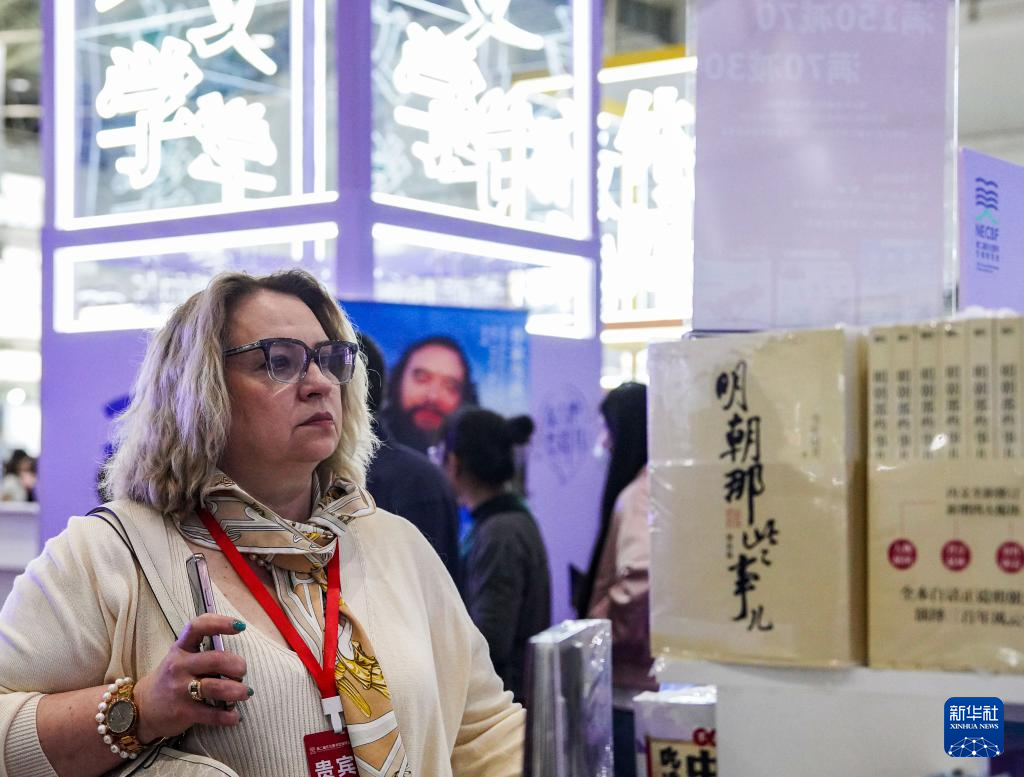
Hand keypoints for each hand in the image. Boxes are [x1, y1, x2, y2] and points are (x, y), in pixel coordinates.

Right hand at [133, 614, 251, 742]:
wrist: (141, 708)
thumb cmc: (171, 678)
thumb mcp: (180, 658)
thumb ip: (203, 652)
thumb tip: (236, 658)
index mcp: (180, 649)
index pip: (198, 627)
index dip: (221, 623)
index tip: (240, 626)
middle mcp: (179, 666)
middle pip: (215, 660)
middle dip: (237, 665)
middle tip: (242, 671)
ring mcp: (179, 689)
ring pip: (216, 687)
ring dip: (237, 691)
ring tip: (245, 693)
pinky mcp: (182, 712)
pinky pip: (211, 714)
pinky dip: (228, 716)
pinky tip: (234, 716)